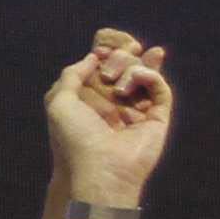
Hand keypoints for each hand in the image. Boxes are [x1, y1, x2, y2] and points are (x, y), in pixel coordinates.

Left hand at [42, 26, 173, 209]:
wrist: (100, 170)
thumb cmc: (76, 139)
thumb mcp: (59, 102)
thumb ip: (71, 75)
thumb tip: (93, 57)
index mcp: (89, 101)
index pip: (102, 69)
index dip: (105, 54)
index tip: (103, 48)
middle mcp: (114, 105)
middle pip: (124, 68)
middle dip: (120, 57)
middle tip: (111, 69)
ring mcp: (137, 111)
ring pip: (144, 75)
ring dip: (136, 64)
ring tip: (125, 72)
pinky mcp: (158, 118)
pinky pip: (160, 90)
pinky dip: (150, 76)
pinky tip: (137, 77)